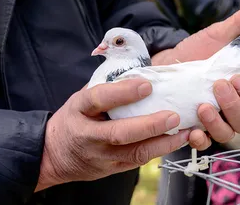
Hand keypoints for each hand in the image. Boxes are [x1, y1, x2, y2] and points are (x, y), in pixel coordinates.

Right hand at [36, 79, 189, 191]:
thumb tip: (142, 71)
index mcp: (79, 110)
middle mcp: (89, 135)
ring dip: (163, 143)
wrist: (54, 154)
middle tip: (173, 116)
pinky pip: (138, 161)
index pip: (99, 99)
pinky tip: (176, 141)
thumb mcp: (82, 98)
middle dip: (149, 125)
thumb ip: (106, 86)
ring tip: (186, 133)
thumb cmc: (75, 118)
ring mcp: (100, 155)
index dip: (123, 92)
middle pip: (120, 133)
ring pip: (134, 153)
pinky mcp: (111, 169)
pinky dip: (159, 151)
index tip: (147, 85)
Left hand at [152, 0, 239, 149]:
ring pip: (228, 134)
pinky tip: (192, 131)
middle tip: (220, 85)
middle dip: (235, 105)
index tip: (238, 78)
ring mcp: (214, 120)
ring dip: (219, 122)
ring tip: (202, 106)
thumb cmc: (196, 50)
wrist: (165, 61)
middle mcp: (232, 108)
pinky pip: (203, 143)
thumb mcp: (218, 35)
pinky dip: (200, 140)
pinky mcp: (194, 128)